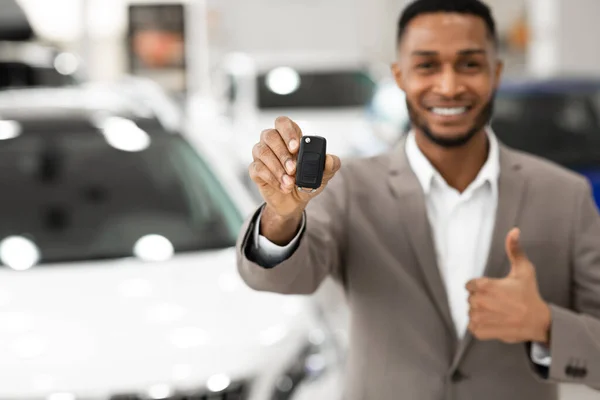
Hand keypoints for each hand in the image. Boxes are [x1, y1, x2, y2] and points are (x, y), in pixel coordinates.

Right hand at [249, 116, 340, 218]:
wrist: (294, 202)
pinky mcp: (255, 169)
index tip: (296, 147)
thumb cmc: (307, 182)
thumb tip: (329, 159)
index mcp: (289, 137)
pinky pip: (257, 168)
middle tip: (293, 169)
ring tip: (289, 182)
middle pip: (270, 135)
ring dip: (277, 167)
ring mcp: (262, 154)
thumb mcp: (323, 175)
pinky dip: (271, 178)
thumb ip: (330, 165)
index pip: (283, 123)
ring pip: (262, 151)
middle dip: (282, 153)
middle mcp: (273, 142)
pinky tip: (283, 186)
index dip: (288, 132)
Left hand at [466, 228, 551, 344]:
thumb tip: (514, 230)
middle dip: (482, 300)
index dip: (482, 287)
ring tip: (499, 313)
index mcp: (484, 286)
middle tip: (501, 303)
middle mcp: (478, 301)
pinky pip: (472, 327)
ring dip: (481, 313)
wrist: (538, 322)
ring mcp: (478, 318)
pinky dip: (481, 326)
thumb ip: (514, 250)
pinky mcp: (480, 332)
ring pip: (471, 312)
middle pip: (470, 298)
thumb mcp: (524, 270)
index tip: (496, 291)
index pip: (470, 285)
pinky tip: (495, 323)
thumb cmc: (529, 295)